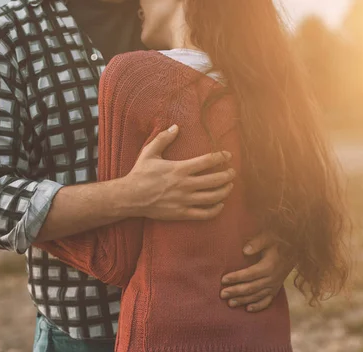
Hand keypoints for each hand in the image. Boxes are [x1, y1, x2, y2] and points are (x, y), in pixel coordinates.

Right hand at [121, 125, 235, 220]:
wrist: (130, 197)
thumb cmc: (140, 173)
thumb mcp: (149, 152)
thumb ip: (163, 138)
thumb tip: (175, 126)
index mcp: (179, 168)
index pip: (207, 161)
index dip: (221, 157)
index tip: (228, 156)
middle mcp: (184, 185)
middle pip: (214, 180)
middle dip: (227, 175)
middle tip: (232, 172)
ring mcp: (184, 200)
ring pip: (212, 197)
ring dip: (225, 191)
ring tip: (230, 186)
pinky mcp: (182, 213)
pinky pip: (204, 214)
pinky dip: (215, 210)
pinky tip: (220, 205)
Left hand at [220, 232, 293, 311]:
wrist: (294, 250)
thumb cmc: (278, 243)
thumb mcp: (269, 238)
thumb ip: (257, 243)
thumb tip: (245, 250)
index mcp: (269, 266)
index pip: (249, 274)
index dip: (236, 277)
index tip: (223, 279)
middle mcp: (272, 279)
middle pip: (251, 287)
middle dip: (236, 291)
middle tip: (222, 294)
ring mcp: (274, 286)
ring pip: (257, 296)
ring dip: (243, 300)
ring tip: (230, 303)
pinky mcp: (276, 290)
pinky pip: (267, 301)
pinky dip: (258, 306)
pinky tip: (248, 309)